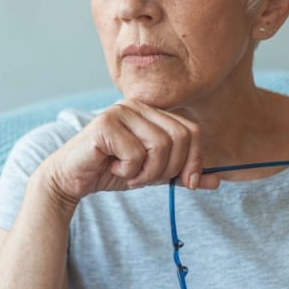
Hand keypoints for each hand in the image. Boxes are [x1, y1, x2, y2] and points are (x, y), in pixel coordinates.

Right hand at [39, 99, 219, 204]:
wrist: (71, 178)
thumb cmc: (111, 171)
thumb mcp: (153, 173)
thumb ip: (182, 174)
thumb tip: (217, 179)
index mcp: (152, 112)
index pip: (192, 130)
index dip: (195, 160)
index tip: (186, 183)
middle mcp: (138, 106)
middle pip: (179, 137)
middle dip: (169, 168)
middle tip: (148, 179)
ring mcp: (120, 112)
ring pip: (160, 145)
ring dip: (148, 172)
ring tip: (130, 174)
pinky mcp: (104, 125)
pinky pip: (135, 154)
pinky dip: (128, 171)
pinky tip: (112, 167)